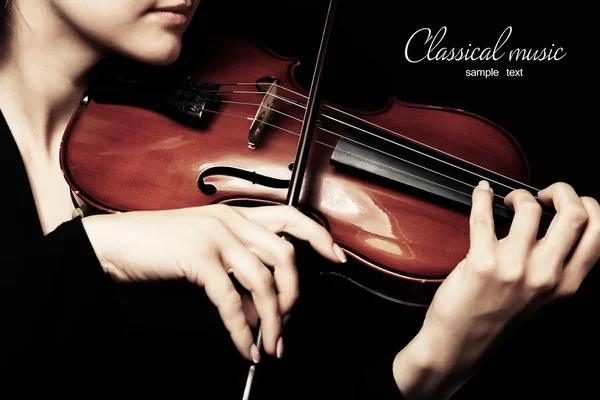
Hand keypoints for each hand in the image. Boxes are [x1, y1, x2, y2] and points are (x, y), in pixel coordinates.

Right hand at [81, 204, 345, 361]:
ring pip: (264, 282)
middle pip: (285, 256)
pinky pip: (232, 302)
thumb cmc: (157, 245)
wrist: (113, 243)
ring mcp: (216, 237)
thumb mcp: (204, 246)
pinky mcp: (199, 258)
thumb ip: (236, 264)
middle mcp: (231, 221)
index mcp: (236, 216)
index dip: (318, 235)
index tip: (337, 256)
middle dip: (294, 295)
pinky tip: (246, 347)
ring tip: (271, 346)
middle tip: (289, 323)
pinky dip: (243, 331)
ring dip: (273, 321)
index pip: (290, 217)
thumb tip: (262, 304)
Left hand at [393, 181, 599, 398]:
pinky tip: (481, 192)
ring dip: (519, 195)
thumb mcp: (542, 297)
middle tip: (543, 193)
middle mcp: (546, 275)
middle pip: (575, 214)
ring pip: (530, 209)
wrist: (460, 343)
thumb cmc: (497, 318)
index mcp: (565, 283)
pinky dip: (481, 197)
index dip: (588, 206)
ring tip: (509, 201)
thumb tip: (556, 223)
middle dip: (562, 190)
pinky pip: (483, 216)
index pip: (598, 233)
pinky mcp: (482, 263)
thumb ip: (555, 266)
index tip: (567, 202)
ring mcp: (514, 269)